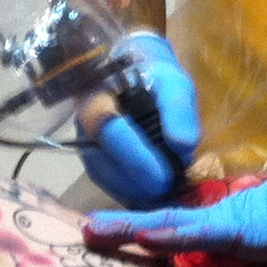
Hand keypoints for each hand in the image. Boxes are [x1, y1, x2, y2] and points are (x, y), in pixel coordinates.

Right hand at [76, 32, 200, 206]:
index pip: (111, 132)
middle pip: (103, 162)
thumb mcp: (173, 83)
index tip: (165, 179)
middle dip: (137, 183)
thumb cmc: (156, 76)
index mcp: (99, 97)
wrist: (136, 72)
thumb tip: (184, 146)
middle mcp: (83, 123)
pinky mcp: (93, 159)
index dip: (137, 159)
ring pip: (103, 177)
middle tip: (169, 191)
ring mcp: (84, 143)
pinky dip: (130, 192)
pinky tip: (153, 194)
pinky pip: (107, 182)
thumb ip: (179, 110)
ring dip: (134, 192)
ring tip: (166, 194)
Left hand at [82, 123, 266, 257]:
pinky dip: (174, 234)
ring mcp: (230, 220)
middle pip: (160, 221)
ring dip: (133, 228)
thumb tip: (218, 260)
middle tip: (83, 231)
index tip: (103, 232)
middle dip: (121, 228)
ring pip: (172, 223)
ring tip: (98, 231)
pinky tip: (149, 236)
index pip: (171, 226)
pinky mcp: (247, 226)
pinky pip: (205, 232)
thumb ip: (241, 247)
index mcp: (220, 222)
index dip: (137, 229)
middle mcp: (218, 217)